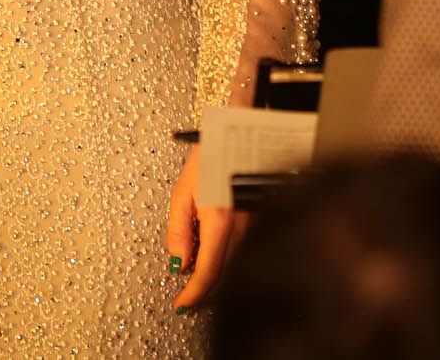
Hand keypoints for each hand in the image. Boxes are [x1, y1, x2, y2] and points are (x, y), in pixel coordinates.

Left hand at [165, 145, 245, 312]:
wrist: (244, 135)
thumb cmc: (212, 156)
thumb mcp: (183, 191)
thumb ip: (179, 230)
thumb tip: (179, 262)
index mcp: (220, 222)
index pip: (207, 273)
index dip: (194, 295)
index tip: (181, 305)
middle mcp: (242, 230)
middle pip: (223, 276)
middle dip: (203, 293)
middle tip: (185, 300)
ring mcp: (255, 228)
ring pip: (234, 267)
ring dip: (214, 278)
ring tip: (194, 280)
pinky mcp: (261, 223)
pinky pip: (242, 252)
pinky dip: (226, 263)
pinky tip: (212, 257)